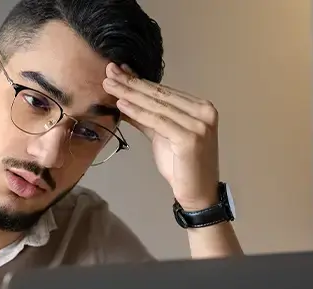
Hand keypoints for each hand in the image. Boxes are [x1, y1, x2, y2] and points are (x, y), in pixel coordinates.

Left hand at [103, 63, 219, 209]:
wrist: (198, 194)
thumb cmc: (182, 166)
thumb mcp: (162, 136)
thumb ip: (147, 118)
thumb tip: (124, 99)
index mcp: (200, 108)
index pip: (164, 91)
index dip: (139, 81)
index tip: (118, 71)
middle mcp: (204, 112)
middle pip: (160, 95)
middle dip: (132, 83)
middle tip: (109, 72)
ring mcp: (199, 124)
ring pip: (157, 106)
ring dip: (131, 94)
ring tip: (110, 85)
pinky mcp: (190, 138)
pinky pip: (158, 122)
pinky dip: (138, 113)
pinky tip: (121, 104)